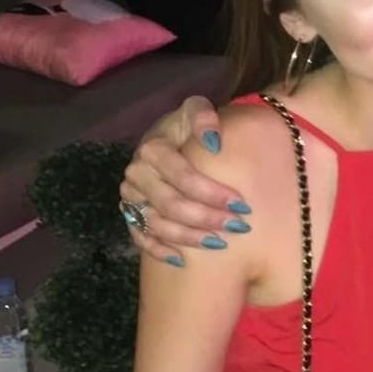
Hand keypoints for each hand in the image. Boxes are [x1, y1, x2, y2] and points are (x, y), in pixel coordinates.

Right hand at [119, 95, 246, 263]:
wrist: (169, 139)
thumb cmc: (187, 128)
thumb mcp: (196, 111)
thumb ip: (205, 118)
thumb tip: (215, 143)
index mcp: (152, 149)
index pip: (182, 176)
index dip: (211, 193)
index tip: (241, 204)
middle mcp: (137, 173)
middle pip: (170, 204)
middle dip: (206, 218)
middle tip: (237, 226)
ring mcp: (132, 196)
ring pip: (157, 225)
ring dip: (189, 237)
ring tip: (218, 243)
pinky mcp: (131, 213)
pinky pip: (140, 237)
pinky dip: (159, 251)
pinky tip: (182, 260)